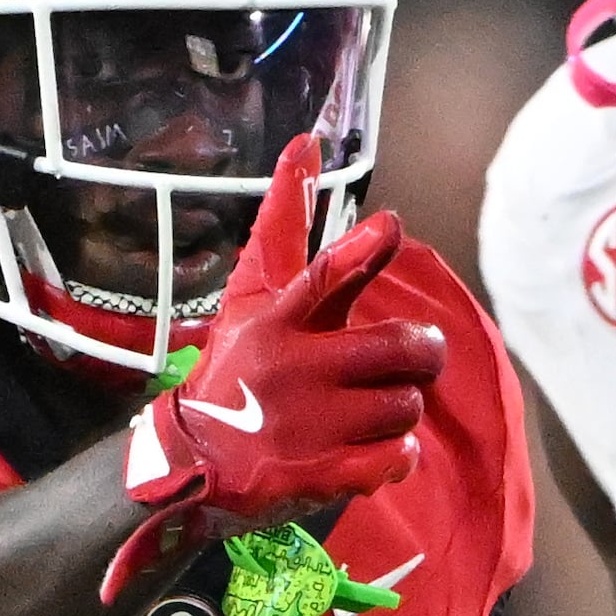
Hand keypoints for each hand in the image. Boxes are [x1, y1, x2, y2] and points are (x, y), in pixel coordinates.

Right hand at [105, 138, 444, 600]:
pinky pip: (398, 458)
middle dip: (422, 353)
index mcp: (279, 321)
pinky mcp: (321, 475)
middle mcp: (294, 369)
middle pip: (402, 349)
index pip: (323, 279)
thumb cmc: (238, 365)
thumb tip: (307, 140)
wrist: (193, 464)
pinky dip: (395, 456)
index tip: (389, 226)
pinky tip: (369, 451)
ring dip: (399, 410)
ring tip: (363, 412)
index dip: (361, 253)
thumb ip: (285, 226)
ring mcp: (309, 426)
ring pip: (407, 405)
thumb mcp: (254, 296)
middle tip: (413, 357)